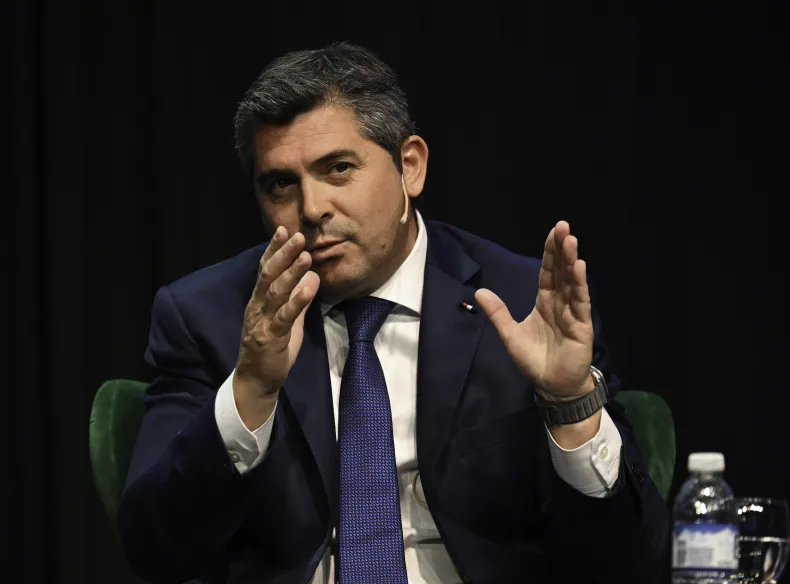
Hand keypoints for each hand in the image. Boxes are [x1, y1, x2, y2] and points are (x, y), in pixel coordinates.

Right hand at [233, 227, 319, 424]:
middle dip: (283, 254)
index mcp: (259, 300)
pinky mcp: (270, 338)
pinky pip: (284, 317)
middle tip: (298, 236)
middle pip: (268, 275)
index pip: (265, 269)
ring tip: (306, 256)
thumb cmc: (271, 348)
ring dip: (291, 273)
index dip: (273, 249)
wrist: (256, 381)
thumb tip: (312, 276)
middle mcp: (257, 307)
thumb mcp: (287, 319)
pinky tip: (308, 287)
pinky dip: (296, 301)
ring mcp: (262, 322)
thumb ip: (297, 299)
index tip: (284, 229)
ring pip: (275, 292)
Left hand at [475, 221, 593, 400]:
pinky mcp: (582, 326)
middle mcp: (561, 303)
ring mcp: (573, 313)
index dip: (550, 253)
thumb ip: (497, 313)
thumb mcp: (509, 335)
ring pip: (572, 282)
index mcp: (545, 302)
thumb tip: (479, 292)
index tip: (553, 232)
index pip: (548, 272)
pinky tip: (579, 267)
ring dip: (572, 261)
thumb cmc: (534, 360)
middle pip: (562, 271)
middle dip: (562, 249)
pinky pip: (580, 302)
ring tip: (571, 240)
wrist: (552, 386)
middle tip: (563, 226)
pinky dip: (580, 285)